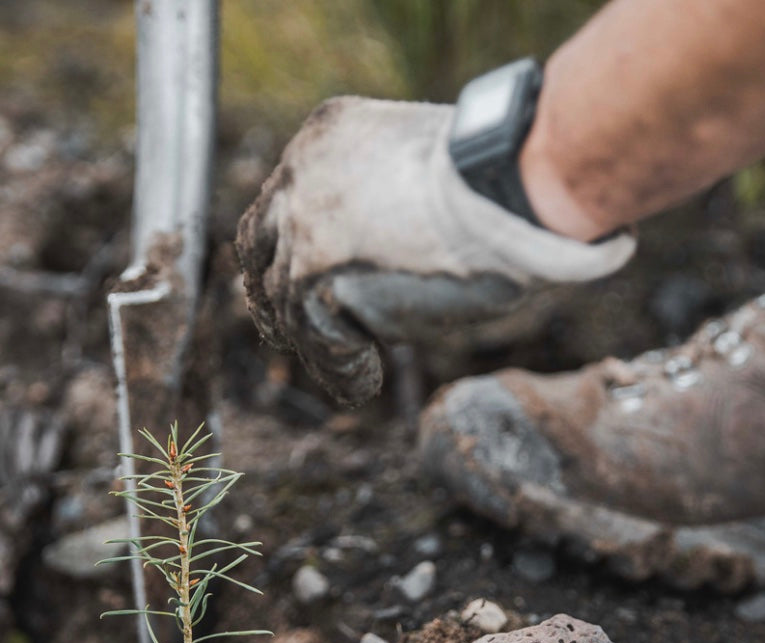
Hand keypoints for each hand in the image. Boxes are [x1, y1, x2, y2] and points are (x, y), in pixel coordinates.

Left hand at [235, 97, 634, 406]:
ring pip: (287, 301)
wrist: (503, 189)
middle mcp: (301, 178)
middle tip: (290, 331)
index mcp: (325, 139)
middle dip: (273, 294)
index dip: (287, 245)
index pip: (284, 199)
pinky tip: (363, 382)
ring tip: (354, 369)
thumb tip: (387, 252)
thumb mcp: (423, 171)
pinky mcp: (318, 278)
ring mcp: (304, 229)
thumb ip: (387, 201)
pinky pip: (316, 338)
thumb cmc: (496, 182)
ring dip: (316, 342)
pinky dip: (340, 369)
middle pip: (262, 249)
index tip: (300, 276)